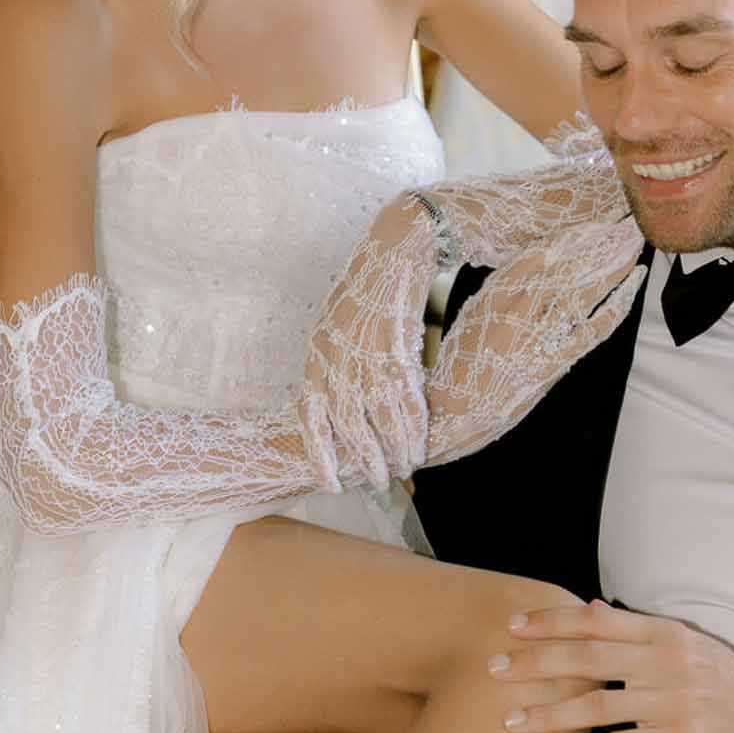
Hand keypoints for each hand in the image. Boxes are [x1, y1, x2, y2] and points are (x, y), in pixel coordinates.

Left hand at [301, 196, 439, 490]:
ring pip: (380, 417)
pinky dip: (416, 423)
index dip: (320, 455)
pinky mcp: (398, 344)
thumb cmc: (371, 295)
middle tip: (379, 482)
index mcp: (317, 356)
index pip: (310, 417)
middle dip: (365, 459)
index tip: (332, 483)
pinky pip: (407, 396)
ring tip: (407, 466)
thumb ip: (339, 370)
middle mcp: (336, 357)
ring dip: (396, 447)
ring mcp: (366, 352)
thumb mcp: (343, 331)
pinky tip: (423, 440)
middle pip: (347, 425)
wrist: (397, 248)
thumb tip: (344, 414)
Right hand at [423, 219, 645, 465]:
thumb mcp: (476, 313)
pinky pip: (597, 325)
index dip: (575, 231)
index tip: (596, 216)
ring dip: (615, 260)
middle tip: (626, 215)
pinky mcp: (559, 358)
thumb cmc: (463, 364)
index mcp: (500, 289)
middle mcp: (523, 305)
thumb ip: (503, 287)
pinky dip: (619, 301)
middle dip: (602, 237)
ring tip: (634, 237)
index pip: (545, 250)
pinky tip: (635, 280)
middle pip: (572, 262)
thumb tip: (533, 263)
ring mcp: (543, 332)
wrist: (455, 412)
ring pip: (588, 286)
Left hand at [488, 600, 733, 732]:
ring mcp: (672, 702)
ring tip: (510, 723)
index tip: (512, 626)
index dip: (551, 622)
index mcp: (666, 633)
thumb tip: (594, 609)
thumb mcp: (692, 645)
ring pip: (595, 703)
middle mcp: (666, 661)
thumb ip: (642, 632)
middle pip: (586, 657)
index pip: (597, 621)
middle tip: (493, 671)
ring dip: (547, 713)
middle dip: (534, 664)